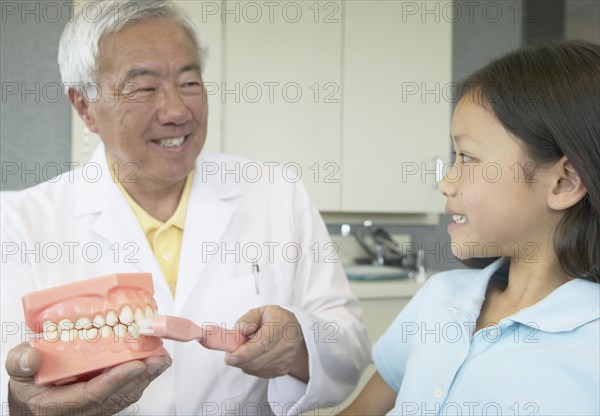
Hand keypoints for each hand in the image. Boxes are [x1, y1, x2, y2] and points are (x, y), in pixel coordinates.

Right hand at [6, 342, 170, 414]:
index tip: (136, 364)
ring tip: (162, 357)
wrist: (33, 405)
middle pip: (118, 395)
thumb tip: (30, 355)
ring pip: (125, 394)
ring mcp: (94, 407)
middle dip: (142, 376)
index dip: (117, 379)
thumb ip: (21, 362)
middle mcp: (82, 409)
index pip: (93, 394)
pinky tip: (152, 364)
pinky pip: (125, 393)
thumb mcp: (17, 373)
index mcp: (59, 404)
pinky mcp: (103, 402)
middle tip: (160, 357)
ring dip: (146, 377)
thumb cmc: (27, 388)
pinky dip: (140, 378)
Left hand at [225, 306, 308, 381]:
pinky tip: (254, 355)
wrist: (294, 330)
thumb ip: (246, 320)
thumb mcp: (259, 312)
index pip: (263, 343)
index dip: (245, 353)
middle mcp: (286, 345)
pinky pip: (258, 372)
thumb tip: (237, 333)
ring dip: (244, 361)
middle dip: (238, 358)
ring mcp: (285, 360)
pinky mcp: (282, 370)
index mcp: (280, 326)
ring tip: (246, 348)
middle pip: (257, 360)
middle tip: (230, 350)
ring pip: (255, 368)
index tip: (230, 357)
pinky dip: (250, 365)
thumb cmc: (275, 319)